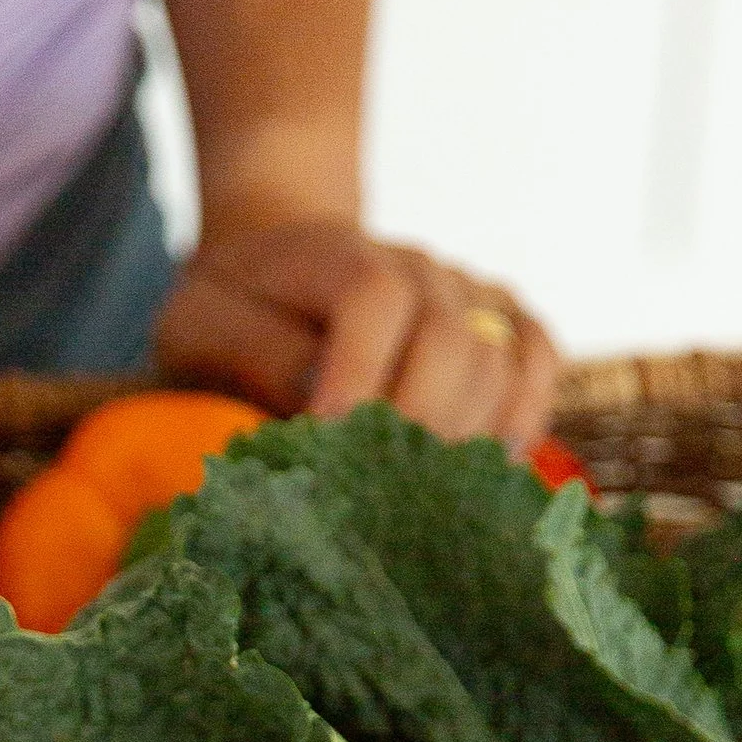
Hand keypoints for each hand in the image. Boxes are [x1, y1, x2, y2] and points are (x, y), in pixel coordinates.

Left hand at [154, 218, 558, 449]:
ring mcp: (467, 290)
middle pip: (453, 341)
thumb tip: (322, 415)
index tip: (326, 437)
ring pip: (501, 360)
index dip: (359, 374)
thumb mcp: (204, 325)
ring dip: (464, 434)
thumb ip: (256, 357)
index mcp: (339, 254)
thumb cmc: (232, 309)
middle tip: (373, 486)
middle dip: (414, 425)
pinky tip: (482, 461)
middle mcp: (418, 266)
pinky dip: (522, 413)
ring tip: (417, 487)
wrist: (279, 266)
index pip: (376, 300)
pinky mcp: (498, 321)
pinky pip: (538, 360)